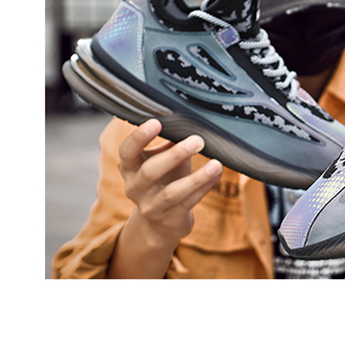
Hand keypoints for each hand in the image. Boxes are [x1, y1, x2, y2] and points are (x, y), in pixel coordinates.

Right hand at [118, 119, 222, 247]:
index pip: (127, 151)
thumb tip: (189, 120)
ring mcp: (151, 206)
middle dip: (174, 155)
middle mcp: (135, 188)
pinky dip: (205, 187)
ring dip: (196, 178)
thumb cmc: (163, 180)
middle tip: (197, 140)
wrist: (160, 223)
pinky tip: (217, 174)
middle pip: (150, 172)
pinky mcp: (170, 219)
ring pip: (172, 193)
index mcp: (129, 168)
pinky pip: (189, 203)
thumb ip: (170, 143)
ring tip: (216, 164)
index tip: (156, 122)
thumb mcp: (161, 160)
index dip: (139, 137)